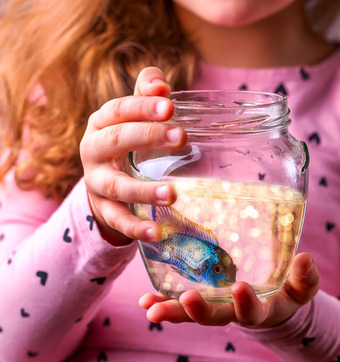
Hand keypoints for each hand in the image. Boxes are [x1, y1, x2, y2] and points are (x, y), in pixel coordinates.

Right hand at [79, 67, 186, 245]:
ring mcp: (97, 183)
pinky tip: (157, 232)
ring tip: (173, 194)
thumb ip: (147, 95)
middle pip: (115, 140)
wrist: (104, 182)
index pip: (118, 110)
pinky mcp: (104, 210)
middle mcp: (93, 151)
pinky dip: (136, 228)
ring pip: (117, 186)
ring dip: (144, 190)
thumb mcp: (134, 117)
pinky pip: (119, 220)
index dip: (142, 107)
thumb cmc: (126, 142)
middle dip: (147, 136)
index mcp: (101, 124)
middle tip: (181, 137)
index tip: (170, 107)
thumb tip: (161, 84)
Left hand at [139, 252, 320, 327]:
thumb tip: (306, 259)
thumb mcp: (301, 289)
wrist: (269, 304)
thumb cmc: (286, 293)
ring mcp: (213, 308)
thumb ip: (305, 278)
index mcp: (257, 311)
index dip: (246, 303)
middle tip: (186, 301)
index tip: (242, 288)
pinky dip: (163, 302)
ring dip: (171, 311)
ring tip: (150, 308)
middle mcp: (231, 313)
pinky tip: (145, 301)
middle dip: (198, 311)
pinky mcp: (200, 300)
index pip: (251, 312)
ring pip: (190, 314)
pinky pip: (179, 304)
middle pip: (213, 317)